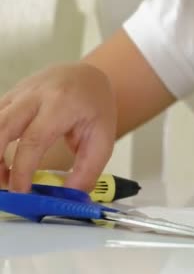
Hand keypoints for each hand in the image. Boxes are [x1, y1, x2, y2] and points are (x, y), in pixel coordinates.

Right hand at [0, 63, 116, 191]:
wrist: (87, 76)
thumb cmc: (96, 109)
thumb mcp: (103, 140)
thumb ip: (88, 169)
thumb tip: (71, 197)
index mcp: (61, 105)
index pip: (33, 140)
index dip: (22, 170)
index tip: (21, 193)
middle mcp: (34, 95)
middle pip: (1, 127)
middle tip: (4, 187)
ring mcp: (18, 93)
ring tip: (2, 177)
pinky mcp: (9, 97)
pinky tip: (1, 160)